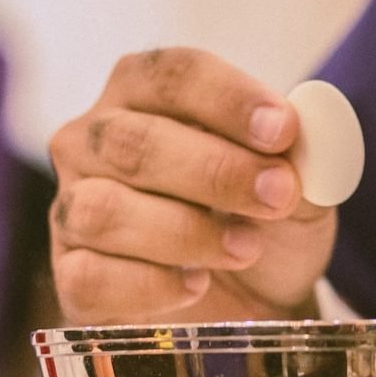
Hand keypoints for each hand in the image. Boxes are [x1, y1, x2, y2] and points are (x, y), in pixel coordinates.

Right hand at [49, 47, 335, 324]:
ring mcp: (72, 212)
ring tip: (244, 248)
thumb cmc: (264, 224)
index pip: (170, 77)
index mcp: (142, 98)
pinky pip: (91, 278)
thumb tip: (300, 140)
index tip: (283, 131)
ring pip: (104, 212)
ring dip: (184, 232)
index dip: (227, 99)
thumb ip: (303, 159)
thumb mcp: (299, 188)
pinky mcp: (72, 276)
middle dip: (214, 172)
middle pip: (134, 144)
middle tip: (277, 196)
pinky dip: (150, 285)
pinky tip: (194, 285)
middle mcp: (92, 146)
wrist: (253, 300)